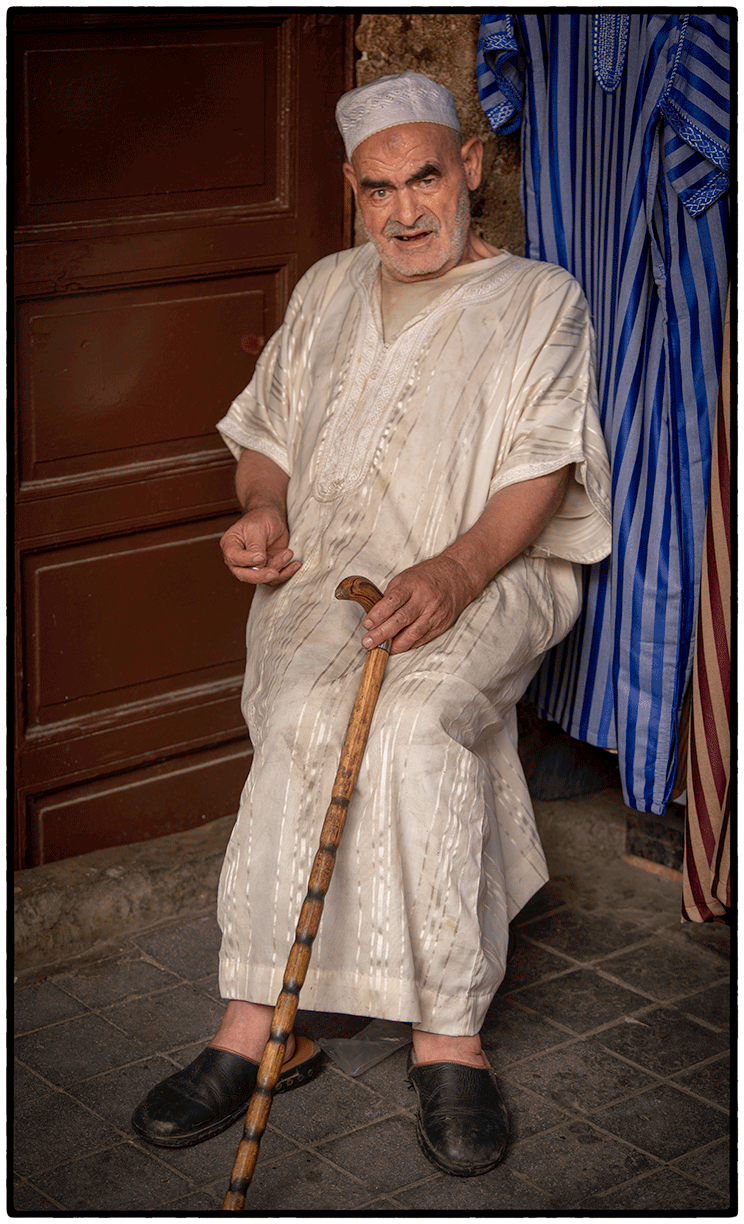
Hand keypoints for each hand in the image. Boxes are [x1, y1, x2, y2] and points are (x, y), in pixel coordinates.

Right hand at [219, 507, 301, 585]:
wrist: (272, 518)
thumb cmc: (261, 518)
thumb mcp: (257, 527)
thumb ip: (255, 545)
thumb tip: (258, 562)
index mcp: (230, 545)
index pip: (234, 558)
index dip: (246, 560)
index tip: (260, 557)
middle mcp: (238, 559)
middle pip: (245, 575)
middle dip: (261, 575)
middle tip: (274, 571)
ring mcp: (252, 566)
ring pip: (262, 578)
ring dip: (278, 569)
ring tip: (288, 553)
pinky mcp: (267, 569)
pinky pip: (275, 578)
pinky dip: (286, 572)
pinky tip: (295, 564)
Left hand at [360, 556, 477, 654]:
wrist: (458, 576)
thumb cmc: (428, 576)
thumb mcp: (406, 577)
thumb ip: (391, 595)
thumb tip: (376, 615)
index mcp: (413, 584)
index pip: (393, 601)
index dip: (379, 614)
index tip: (367, 624)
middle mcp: (425, 600)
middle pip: (401, 620)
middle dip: (382, 633)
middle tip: (368, 642)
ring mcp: (435, 614)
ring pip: (413, 633)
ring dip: (395, 644)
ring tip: (381, 649)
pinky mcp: (442, 625)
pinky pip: (423, 638)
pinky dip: (408, 645)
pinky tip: (397, 648)